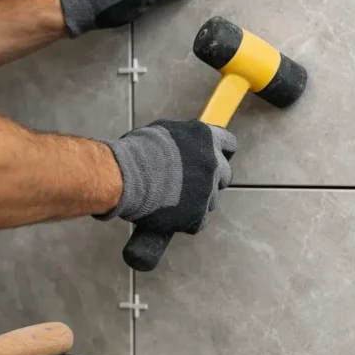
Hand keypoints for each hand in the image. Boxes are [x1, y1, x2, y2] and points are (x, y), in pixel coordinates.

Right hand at [96, 119, 236, 234]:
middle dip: (211, 179)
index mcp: (206, 138)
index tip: (214, 158)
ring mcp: (208, 190)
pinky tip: (169, 214)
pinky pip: (198, 221)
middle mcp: (213, 163)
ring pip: (210, 200)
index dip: (221, 153)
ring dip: (196, 200)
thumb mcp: (164, 133)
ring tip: (170, 198)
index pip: (229, 144)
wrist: (125, 177)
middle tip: (190, 183)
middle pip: (224, 175)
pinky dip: (186, 220)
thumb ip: (184, 142)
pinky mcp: (198, 214)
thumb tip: (186, 148)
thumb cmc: (136, 152)